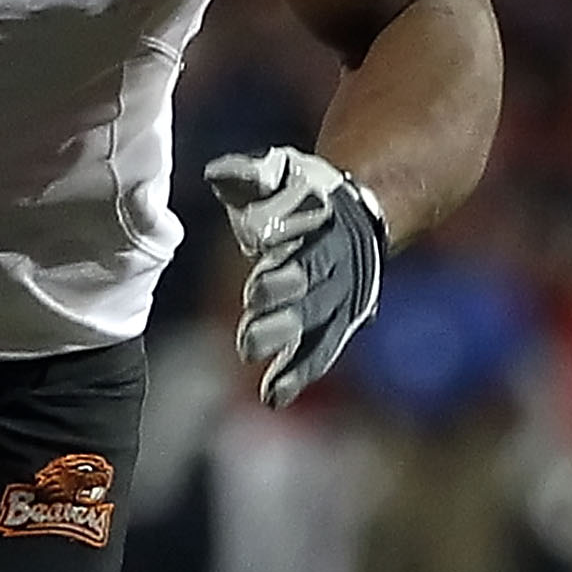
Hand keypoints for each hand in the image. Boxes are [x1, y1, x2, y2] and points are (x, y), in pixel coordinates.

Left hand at [204, 145, 386, 409]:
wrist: (354, 210)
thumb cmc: (299, 192)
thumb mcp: (279, 173)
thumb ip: (252, 174)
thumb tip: (218, 173)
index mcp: (326, 233)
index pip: (308, 257)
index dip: (285, 274)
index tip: (255, 292)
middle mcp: (338, 271)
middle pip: (313, 300)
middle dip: (282, 321)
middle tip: (248, 342)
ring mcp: (341, 300)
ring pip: (320, 333)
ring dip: (293, 360)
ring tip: (270, 389)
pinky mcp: (336, 324)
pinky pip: (320, 352)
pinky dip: (299, 375)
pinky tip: (274, 398)